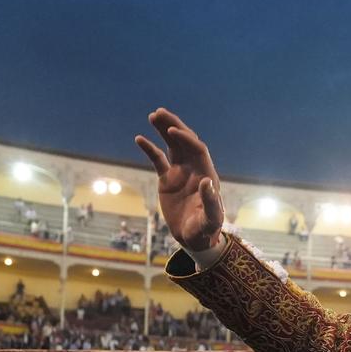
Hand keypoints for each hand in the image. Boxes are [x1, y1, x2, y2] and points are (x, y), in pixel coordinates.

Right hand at [134, 108, 225, 251]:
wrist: (194, 238)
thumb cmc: (206, 230)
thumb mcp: (210, 219)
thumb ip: (211, 202)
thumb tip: (207, 183)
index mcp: (206, 174)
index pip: (197, 149)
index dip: (186, 139)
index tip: (172, 132)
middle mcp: (194, 169)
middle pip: (185, 142)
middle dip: (174, 126)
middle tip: (160, 113)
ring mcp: (180, 173)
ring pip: (172, 146)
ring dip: (164, 130)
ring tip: (153, 115)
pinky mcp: (167, 180)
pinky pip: (158, 160)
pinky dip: (150, 149)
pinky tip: (139, 138)